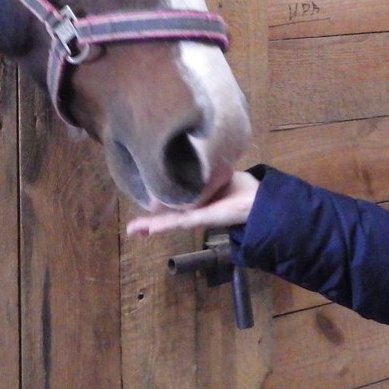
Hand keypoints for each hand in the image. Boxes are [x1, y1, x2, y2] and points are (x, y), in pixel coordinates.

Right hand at [126, 170, 259, 235]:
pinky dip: (162, 224)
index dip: (157, 203)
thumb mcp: (216, 173)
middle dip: (149, 223)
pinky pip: (177, 221)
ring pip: (168, 221)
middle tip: (132, 229)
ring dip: (150, 226)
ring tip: (133, 230)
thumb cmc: (241, 187)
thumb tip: (191, 158)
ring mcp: (195, 215)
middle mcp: (194, 210)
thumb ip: (202, 171)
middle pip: (167, 216)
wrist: (256, 199)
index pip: (173, 202)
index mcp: (197, 200)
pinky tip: (149, 227)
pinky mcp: (200, 218)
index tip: (144, 205)